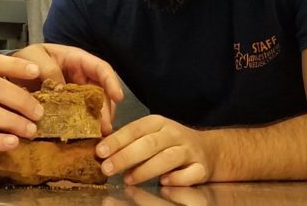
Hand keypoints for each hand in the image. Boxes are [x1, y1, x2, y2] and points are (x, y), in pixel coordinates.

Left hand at [11, 43, 123, 133]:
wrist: (10, 71)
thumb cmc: (25, 58)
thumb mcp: (34, 58)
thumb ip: (49, 70)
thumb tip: (62, 90)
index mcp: (77, 60)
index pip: (101, 68)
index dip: (111, 82)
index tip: (118, 97)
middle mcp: (81, 77)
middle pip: (101, 92)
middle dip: (106, 110)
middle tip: (106, 128)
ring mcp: (75, 93)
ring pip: (93, 106)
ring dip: (97, 120)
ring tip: (98, 136)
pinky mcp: (67, 107)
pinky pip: (78, 116)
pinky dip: (82, 126)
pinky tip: (83, 137)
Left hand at [96, 115, 211, 185]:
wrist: (207, 150)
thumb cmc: (169, 144)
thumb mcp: (150, 136)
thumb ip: (130, 142)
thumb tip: (102, 153)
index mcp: (158, 123)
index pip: (135, 129)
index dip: (117, 140)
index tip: (100, 151)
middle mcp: (173, 133)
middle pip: (149, 144)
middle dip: (126, 156)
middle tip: (107, 168)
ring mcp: (188, 150)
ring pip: (167, 158)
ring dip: (146, 170)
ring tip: (128, 179)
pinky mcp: (201, 167)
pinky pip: (190, 173)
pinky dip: (176, 178)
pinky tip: (163, 183)